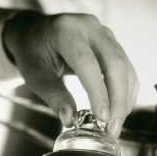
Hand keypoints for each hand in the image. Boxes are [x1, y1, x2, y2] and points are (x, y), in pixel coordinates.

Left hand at [2, 11, 138, 136]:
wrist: (33, 31)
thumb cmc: (31, 53)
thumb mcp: (34, 75)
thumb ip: (53, 95)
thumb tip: (70, 120)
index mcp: (66, 31)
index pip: (87, 63)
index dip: (98, 92)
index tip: (102, 118)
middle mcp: (90, 27)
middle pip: (115, 64)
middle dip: (118, 99)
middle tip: (112, 128)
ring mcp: (104, 33)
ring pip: (125, 67)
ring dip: (124, 98)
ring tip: (115, 125)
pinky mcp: (111, 42)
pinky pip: (125, 67)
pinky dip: (125, 91)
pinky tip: (119, 110)